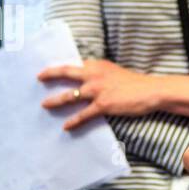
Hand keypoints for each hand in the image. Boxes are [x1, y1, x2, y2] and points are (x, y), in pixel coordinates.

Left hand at [37, 58, 159, 130]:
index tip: (47, 68)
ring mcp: (97, 90)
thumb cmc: (132, 82)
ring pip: (70, 96)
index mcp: (96, 65)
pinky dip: (73, 121)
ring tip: (44, 105)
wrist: (149, 91)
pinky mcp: (102, 105)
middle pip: (66, 73)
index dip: (59, 66)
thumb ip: (96, 72)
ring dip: (55, 101)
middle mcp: (94, 75)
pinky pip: (83, 114)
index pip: (73, 64)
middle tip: (38, 78)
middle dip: (50, 75)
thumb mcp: (111, 71)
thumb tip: (82, 77)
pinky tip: (65, 126)